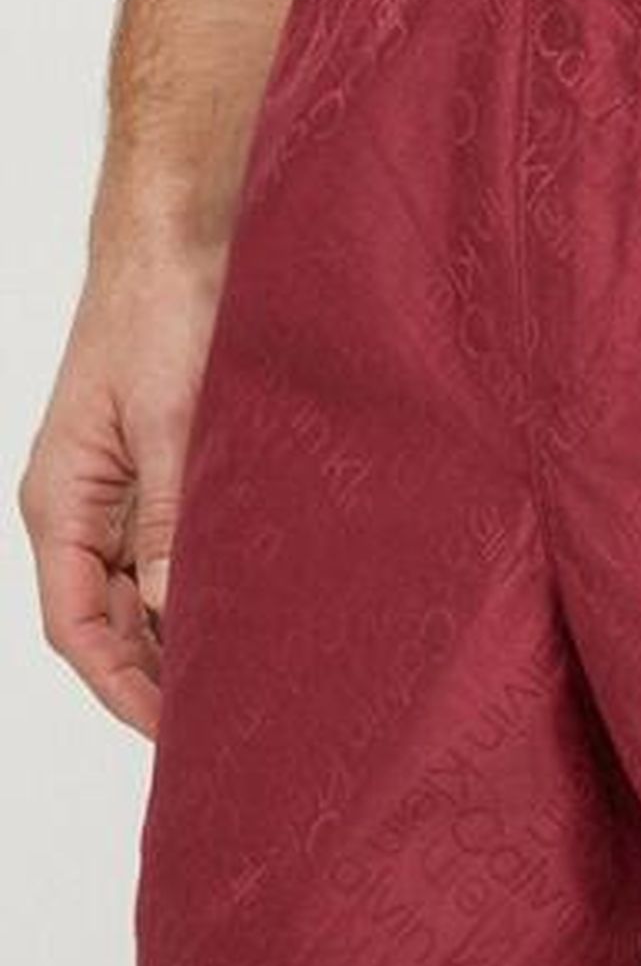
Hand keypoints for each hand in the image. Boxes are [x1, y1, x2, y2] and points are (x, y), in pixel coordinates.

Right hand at [16, 238, 225, 738]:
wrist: (180, 231)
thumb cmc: (161, 309)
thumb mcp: (173, 418)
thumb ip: (172, 516)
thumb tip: (178, 609)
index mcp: (61, 502)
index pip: (79, 629)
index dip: (124, 689)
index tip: (176, 733)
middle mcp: (83, 504)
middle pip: (112, 619)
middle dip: (158, 674)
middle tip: (228, 720)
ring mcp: (121, 484)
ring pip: (146, 586)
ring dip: (185, 628)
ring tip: (248, 673)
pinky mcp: (162, 462)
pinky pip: (175, 542)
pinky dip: (205, 577)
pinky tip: (254, 598)